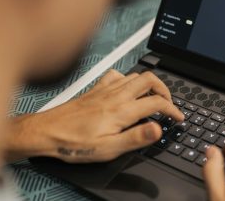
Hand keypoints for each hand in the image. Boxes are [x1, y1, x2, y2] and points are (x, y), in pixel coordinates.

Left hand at [4, 70, 183, 162]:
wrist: (46, 132)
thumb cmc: (74, 143)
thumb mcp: (108, 149)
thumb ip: (136, 138)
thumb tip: (158, 129)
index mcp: (122, 111)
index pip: (157, 103)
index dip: (173, 110)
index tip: (178, 118)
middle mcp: (116, 96)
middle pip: (150, 80)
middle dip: (165, 90)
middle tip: (168, 104)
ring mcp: (106, 89)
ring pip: (136, 75)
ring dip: (150, 84)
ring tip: (153, 98)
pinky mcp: (97, 88)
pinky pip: (118, 75)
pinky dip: (129, 79)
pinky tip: (127, 89)